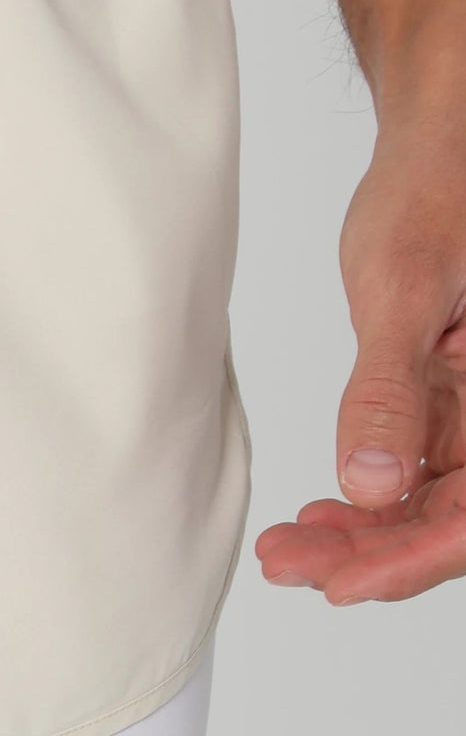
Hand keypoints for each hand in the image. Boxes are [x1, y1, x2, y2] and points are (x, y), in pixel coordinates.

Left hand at [255, 111, 465, 602]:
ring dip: (364, 534)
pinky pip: (424, 470)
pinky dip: (372, 498)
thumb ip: (390, 393)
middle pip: (456, 518)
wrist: (436, 150)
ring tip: (286, 548)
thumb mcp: (403, 293)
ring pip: (435, 502)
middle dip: (373, 555)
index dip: (415, 559)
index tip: (343, 585)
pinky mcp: (457, 404)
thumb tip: (369, 488)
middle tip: (287, 564)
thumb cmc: (434, 197)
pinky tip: (320, 513)